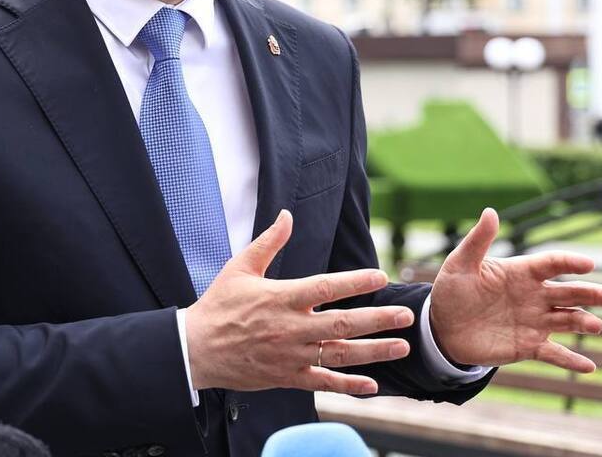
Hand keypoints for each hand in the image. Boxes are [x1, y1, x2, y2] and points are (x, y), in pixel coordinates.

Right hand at [183, 209, 414, 394]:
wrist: (196, 349)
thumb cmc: (218, 305)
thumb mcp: (240, 267)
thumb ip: (268, 242)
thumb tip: (287, 215)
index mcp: (281, 298)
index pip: (326, 288)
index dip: (356, 281)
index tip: (381, 275)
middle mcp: (291, 328)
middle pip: (342, 324)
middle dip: (377, 319)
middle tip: (405, 315)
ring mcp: (291, 355)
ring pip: (340, 354)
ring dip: (374, 351)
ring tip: (402, 346)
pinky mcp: (287, 376)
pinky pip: (323, 382)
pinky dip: (348, 386)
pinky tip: (372, 385)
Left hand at [429, 208, 601, 370]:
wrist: (443, 327)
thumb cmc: (452, 291)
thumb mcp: (461, 263)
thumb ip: (478, 240)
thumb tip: (491, 211)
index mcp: (522, 273)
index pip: (552, 264)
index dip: (570, 263)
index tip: (588, 265)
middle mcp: (534, 296)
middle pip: (570, 293)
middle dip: (594, 294)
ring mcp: (534, 321)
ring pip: (567, 321)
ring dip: (583, 323)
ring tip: (596, 326)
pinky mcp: (528, 346)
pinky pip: (554, 353)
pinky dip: (571, 360)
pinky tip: (589, 367)